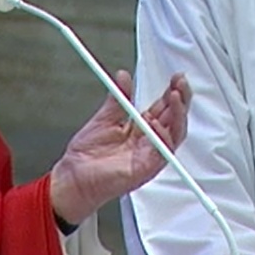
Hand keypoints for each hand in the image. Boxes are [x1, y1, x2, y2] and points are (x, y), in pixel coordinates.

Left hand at [49, 71, 190, 225]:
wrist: (74, 177)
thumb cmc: (87, 156)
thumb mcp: (104, 118)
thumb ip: (117, 98)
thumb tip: (123, 77)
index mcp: (140, 129)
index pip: (164, 108)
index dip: (171, 92)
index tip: (175, 77)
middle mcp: (148, 142)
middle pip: (175, 119)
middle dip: (181, 99)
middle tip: (180, 82)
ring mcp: (149, 156)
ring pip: (175, 134)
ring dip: (178, 114)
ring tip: (176, 96)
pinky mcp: (145, 169)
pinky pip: (162, 153)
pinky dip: (162, 137)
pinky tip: (156, 123)